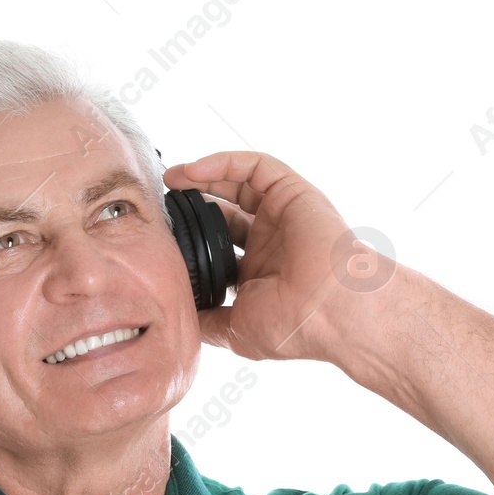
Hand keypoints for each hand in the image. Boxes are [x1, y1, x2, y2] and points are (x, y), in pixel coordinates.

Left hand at [164, 150, 394, 363]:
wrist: (331, 311)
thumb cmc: (293, 326)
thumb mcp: (236, 331)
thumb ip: (207, 321)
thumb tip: (178, 317)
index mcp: (259, 272)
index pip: (218, 247)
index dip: (190, 239)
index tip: (161, 238)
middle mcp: (270, 241)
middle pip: (225, 211)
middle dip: (193, 206)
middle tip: (163, 205)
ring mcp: (282, 216)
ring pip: (239, 183)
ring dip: (203, 177)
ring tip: (171, 179)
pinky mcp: (292, 193)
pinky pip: (255, 166)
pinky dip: (223, 163)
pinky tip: (193, 170)